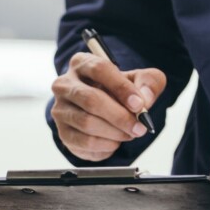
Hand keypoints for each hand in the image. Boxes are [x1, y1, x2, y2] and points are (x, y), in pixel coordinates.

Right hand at [51, 52, 165, 160]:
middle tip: (139, 127)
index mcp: (82, 63)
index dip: (121, 88)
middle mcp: (65, 84)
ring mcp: (60, 109)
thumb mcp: (140, 80)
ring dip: (114, 132)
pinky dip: (105, 145)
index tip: (139, 104)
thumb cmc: (119, 91)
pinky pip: (84, 142)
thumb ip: (148, 83)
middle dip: (119, 116)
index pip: (100, 70)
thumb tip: (144, 100)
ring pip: (87, 123)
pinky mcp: (62, 132)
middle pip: (91, 99)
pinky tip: (116, 142)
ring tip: (130, 134)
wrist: (103, 111)